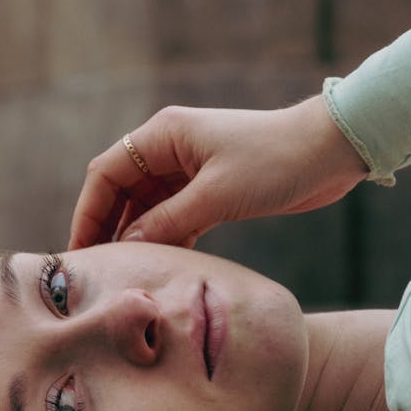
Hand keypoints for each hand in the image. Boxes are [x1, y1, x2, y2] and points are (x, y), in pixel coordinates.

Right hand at [68, 96, 367, 249]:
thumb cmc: (275, 161)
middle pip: (120, 191)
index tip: (79, 252)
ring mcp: (189, 169)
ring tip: (124, 274)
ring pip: (146, 207)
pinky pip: (173, 216)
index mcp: (163, 135)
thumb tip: (127, 248)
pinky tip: (161, 266)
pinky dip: (165, 239)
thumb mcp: (217, 195)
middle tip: (96, 271)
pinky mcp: (210, 188)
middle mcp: (169, 148)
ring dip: (136, 237)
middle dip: (107, 228)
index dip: (88, 213)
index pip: (106, 174)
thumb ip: (168, 222)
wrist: (331, 151)